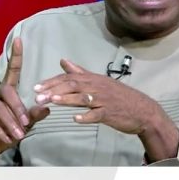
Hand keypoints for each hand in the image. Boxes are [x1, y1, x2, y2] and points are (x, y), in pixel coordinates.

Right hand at [0, 38, 49, 164]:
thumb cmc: (6, 132)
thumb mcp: (23, 125)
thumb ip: (33, 116)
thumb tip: (47, 108)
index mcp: (5, 91)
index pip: (11, 71)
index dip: (15, 56)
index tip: (19, 40)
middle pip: (7, 92)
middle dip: (19, 108)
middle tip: (27, 123)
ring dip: (10, 122)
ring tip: (19, 135)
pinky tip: (7, 139)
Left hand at [34, 59, 178, 160]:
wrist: (143, 110)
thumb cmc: (119, 96)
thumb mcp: (99, 81)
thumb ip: (80, 72)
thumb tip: (63, 61)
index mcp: (93, 79)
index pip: (69, 77)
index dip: (52, 81)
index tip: (36, 87)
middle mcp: (97, 87)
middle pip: (73, 85)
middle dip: (53, 89)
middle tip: (37, 96)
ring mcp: (104, 100)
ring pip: (83, 98)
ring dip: (66, 99)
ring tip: (52, 101)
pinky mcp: (110, 113)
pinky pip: (97, 114)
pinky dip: (86, 116)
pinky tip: (76, 119)